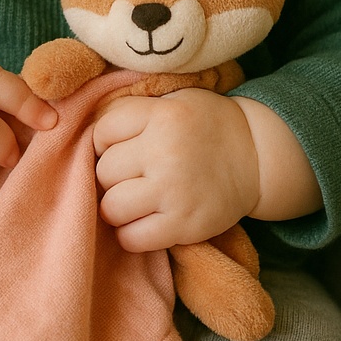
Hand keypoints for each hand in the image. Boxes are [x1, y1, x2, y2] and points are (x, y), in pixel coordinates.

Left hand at [93, 88, 259, 252]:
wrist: (257, 157)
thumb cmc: (206, 127)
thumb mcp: (173, 102)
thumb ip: (133, 112)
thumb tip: (84, 134)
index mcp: (162, 116)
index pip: (102, 132)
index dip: (106, 143)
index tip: (122, 147)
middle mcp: (166, 152)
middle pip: (104, 172)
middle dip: (112, 176)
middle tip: (133, 176)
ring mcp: (175, 192)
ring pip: (111, 208)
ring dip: (118, 207)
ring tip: (135, 200)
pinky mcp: (184, 225)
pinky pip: (132, 239)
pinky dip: (131, 234)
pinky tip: (144, 222)